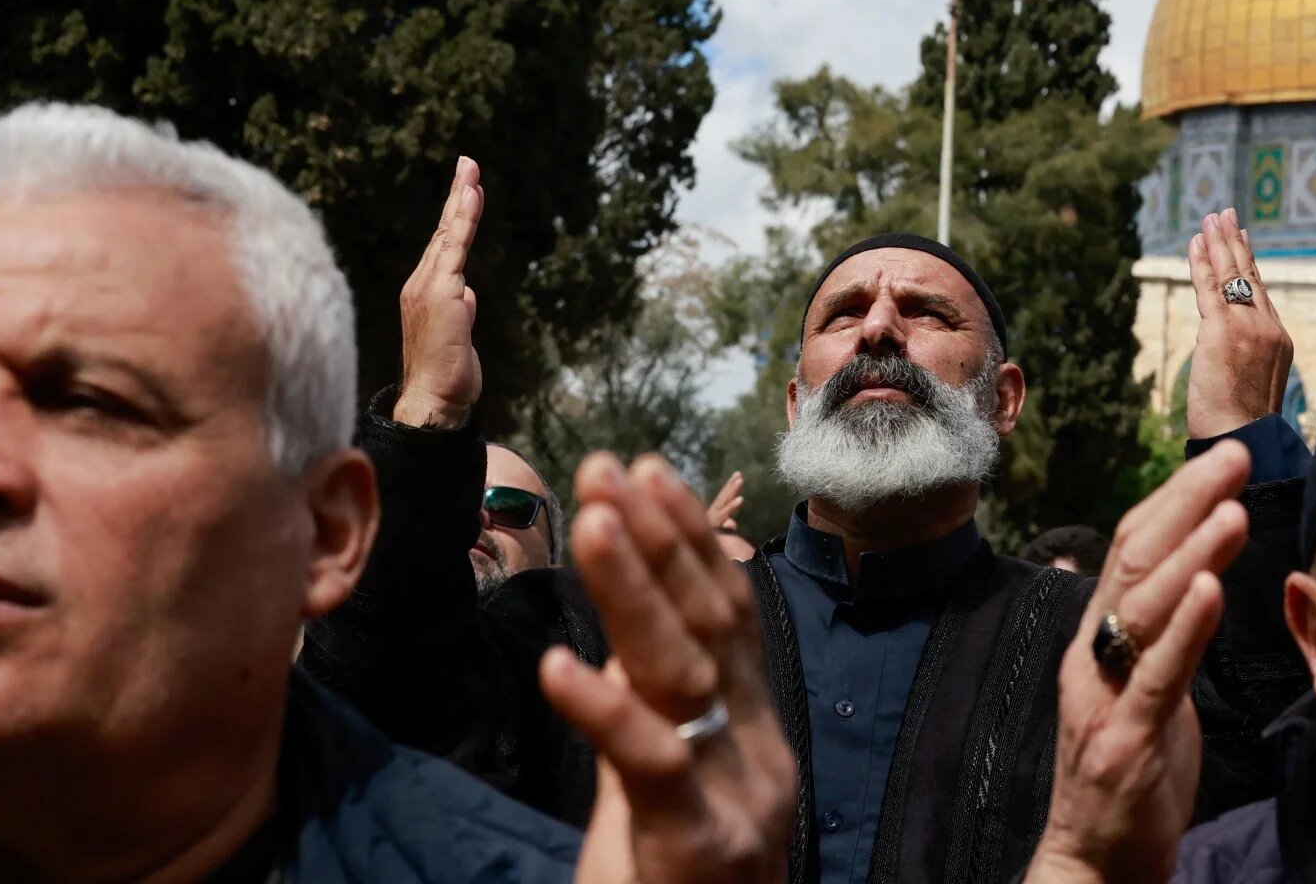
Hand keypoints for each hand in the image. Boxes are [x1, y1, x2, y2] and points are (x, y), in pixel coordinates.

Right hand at [394, 157, 483, 427]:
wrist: (433, 400)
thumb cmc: (446, 374)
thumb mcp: (458, 334)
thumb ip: (460, 308)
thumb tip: (466, 295)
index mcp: (424, 292)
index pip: (442, 245)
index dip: (453, 215)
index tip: (465, 188)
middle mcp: (421, 284)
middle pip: (442, 231)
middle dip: (456, 195)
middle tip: (468, 163)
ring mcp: (429, 287)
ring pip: (448, 235)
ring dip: (461, 200)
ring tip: (471, 172)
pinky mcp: (442, 293)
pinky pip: (455, 248)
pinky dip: (463, 221)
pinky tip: (471, 198)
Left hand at [542, 454, 793, 883]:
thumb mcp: (657, 784)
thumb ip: (647, 707)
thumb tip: (613, 625)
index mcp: (749, 726)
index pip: (725, 608)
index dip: (684, 535)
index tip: (637, 468)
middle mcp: (756, 748)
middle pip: (710, 623)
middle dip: (659, 539)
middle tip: (608, 468)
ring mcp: (738, 797)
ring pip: (686, 674)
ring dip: (636, 590)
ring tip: (592, 520)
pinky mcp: (702, 848)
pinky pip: (653, 767)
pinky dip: (604, 710)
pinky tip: (558, 663)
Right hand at [1024, 441, 1252, 883]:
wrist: (1092, 862)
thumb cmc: (1129, 777)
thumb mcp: (1147, 691)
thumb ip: (1162, 637)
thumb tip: (1194, 580)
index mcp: (1097, 639)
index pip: (1130, 547)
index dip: (1176, 498)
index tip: (1225, 461)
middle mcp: (1092, 655)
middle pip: (1134, 558)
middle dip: (1187, 502)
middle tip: (1236, 458)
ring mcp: (1104, 695)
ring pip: (1142, 605)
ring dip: (1193, 552)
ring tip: (1234, 510)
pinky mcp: (1126, 739)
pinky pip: (1156, 674)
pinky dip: (1185, 626)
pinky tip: (1214, 588)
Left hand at [1185, 208, 1293, 438]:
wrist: (1245, 440)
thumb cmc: (1243, 425)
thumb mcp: (1251, 386)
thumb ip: (1243, 360)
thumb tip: (1222, 352)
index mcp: (1277, 339)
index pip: (1260, 291)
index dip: (1250, 263)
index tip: (1243, 239)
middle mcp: (1267, 327)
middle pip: (1249, 275)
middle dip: (1234, 242)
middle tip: (1225, 215)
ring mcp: (1247, 326)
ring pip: (1230, 275)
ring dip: (1218, 243)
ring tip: (1210, 218)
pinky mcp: (1222, 330)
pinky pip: (1209, 288)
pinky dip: (1201, 263)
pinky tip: (1195, 243)